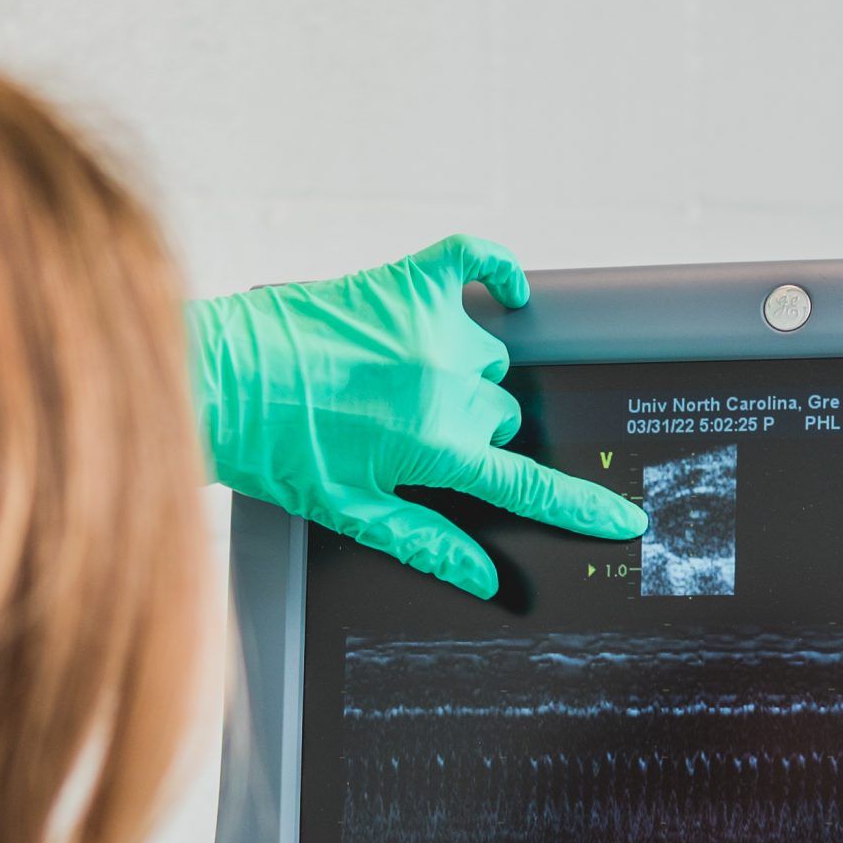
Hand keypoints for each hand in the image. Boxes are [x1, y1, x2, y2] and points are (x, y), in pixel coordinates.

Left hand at [188, 236, 645, 597]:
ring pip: (491, 358)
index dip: (583, 507)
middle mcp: (443, 386)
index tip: (624, 517)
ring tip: (411, 380)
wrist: (218, 378)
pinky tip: (502, 289)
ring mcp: (428, 329)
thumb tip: (487, 582)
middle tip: (422, 435)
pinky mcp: (404, 284)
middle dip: (479, 434)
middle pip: (505, 418)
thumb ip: (428, 544)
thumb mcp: (351, 511)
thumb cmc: (271, 448)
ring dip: (468, 372)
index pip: (529, 486)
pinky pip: (476, 259)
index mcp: (434, 448)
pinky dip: (497, 272)